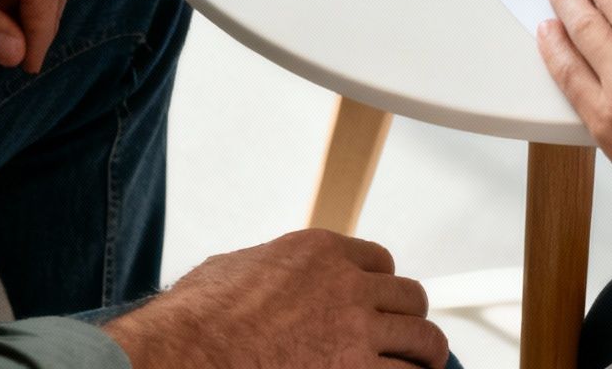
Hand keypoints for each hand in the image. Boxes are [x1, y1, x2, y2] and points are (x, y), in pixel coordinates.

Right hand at [102, 230, 449, 368]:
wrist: (187, 354)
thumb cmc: (196, 319)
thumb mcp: (231, 270)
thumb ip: (265, 267)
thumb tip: (262, 275)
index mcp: (318, 253)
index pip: (378, 261)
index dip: (379, 285)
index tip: (378, 303)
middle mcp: (347, 285)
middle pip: (409, 297)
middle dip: (408, 318)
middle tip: (407, 338)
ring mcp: (357, 331)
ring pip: (422, 338)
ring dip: (424, 355)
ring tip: (425, 367)